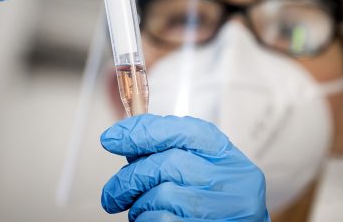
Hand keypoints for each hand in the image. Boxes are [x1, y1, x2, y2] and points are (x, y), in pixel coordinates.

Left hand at [100, 114, 269, 220]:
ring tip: (137, 210)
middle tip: (112, 194)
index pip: (179, 130)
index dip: (141, 131)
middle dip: (130, 177)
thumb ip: (167, 150)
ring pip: (163, 194)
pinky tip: (148, 220)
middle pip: (166, 163)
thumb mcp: (197, 165)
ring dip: (139, 204)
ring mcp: (226, 207)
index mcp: (222, 152)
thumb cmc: (211, 198)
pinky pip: (163, 220)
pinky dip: (146, 220)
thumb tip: (126, 141)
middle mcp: (230, 177)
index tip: (111, 138)